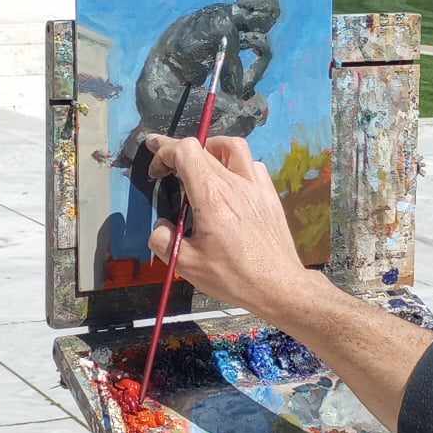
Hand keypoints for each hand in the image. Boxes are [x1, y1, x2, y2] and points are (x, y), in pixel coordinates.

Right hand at [146, 133, 324, 325]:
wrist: (278, 286)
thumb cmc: (234, 277)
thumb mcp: (187, 265)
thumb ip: (163, 240)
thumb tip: (161, 226)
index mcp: (211, 197)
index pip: (185, 151)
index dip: (164, 150)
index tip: (155, 166)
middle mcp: (235, 183)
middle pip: (203, 147)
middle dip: (178, 151)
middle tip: (166, 168)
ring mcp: (256, 186)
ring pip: (233, 147)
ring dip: (210, 149)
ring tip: (199, 165)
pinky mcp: (269, 195)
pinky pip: (252, 165)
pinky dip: (235, 165)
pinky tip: (230, 183)